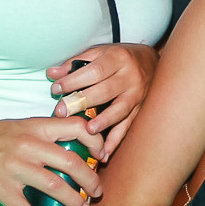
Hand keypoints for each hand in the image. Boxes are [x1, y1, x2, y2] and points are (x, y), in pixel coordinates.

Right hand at [0, 114, 105, 205]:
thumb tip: (73, 148)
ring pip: (54, 186)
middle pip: (71, 161)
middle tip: (98, 191)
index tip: (103, 156)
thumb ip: (45, 135)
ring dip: (73, 201)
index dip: (96, 141)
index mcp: (37, 127)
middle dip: (90, 179)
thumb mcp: (21, 126)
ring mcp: (13, 167)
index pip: (77, 127)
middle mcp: (28, 146)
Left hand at [47, 43, 158, 159]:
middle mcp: (130, 76)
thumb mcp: (100, 53)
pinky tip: (104, 152)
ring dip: (104, 121)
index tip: (56, 88)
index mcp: (118, 58)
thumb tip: (52, 73)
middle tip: (62, 111)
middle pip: (105, 90)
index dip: (74, 80)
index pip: (94, 71)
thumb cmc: (119, 58)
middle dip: (82, 101)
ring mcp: (137, 94)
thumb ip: (76, 63)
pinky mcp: (140, 109)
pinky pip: (127, 126)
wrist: (152, 62)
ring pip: (120, 109)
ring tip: (89, 130)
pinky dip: (116, 140)